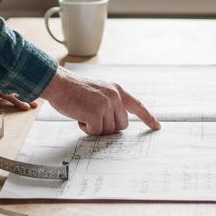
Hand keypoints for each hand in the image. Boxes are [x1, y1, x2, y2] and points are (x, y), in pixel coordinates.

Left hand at [0, 71, 35, 111]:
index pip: (3, 91)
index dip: (15, 99)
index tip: (26, 105)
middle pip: (8, 90)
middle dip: (23, 96)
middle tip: (37, 104)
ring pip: (5, 90)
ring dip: (18, 95)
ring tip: (32, 101)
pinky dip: (9, 93)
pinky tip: (16, 96)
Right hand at [40, 66, 160, 135]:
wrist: (58, 83)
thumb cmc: (74, 90)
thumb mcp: (99, 92)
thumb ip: (111, 103)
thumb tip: (118, 125)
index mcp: (117, 90)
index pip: (137, 106)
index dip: (148, 118)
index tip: (157, 127)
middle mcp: (115, 96)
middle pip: (121, 126)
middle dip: (107, 127)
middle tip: (91, 117)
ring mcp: (106, 105)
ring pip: (108, 131)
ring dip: (94, 128)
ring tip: (83, 113)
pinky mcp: (96, 113)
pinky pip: (96, 132)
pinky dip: (86, 129)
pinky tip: (79, 117)